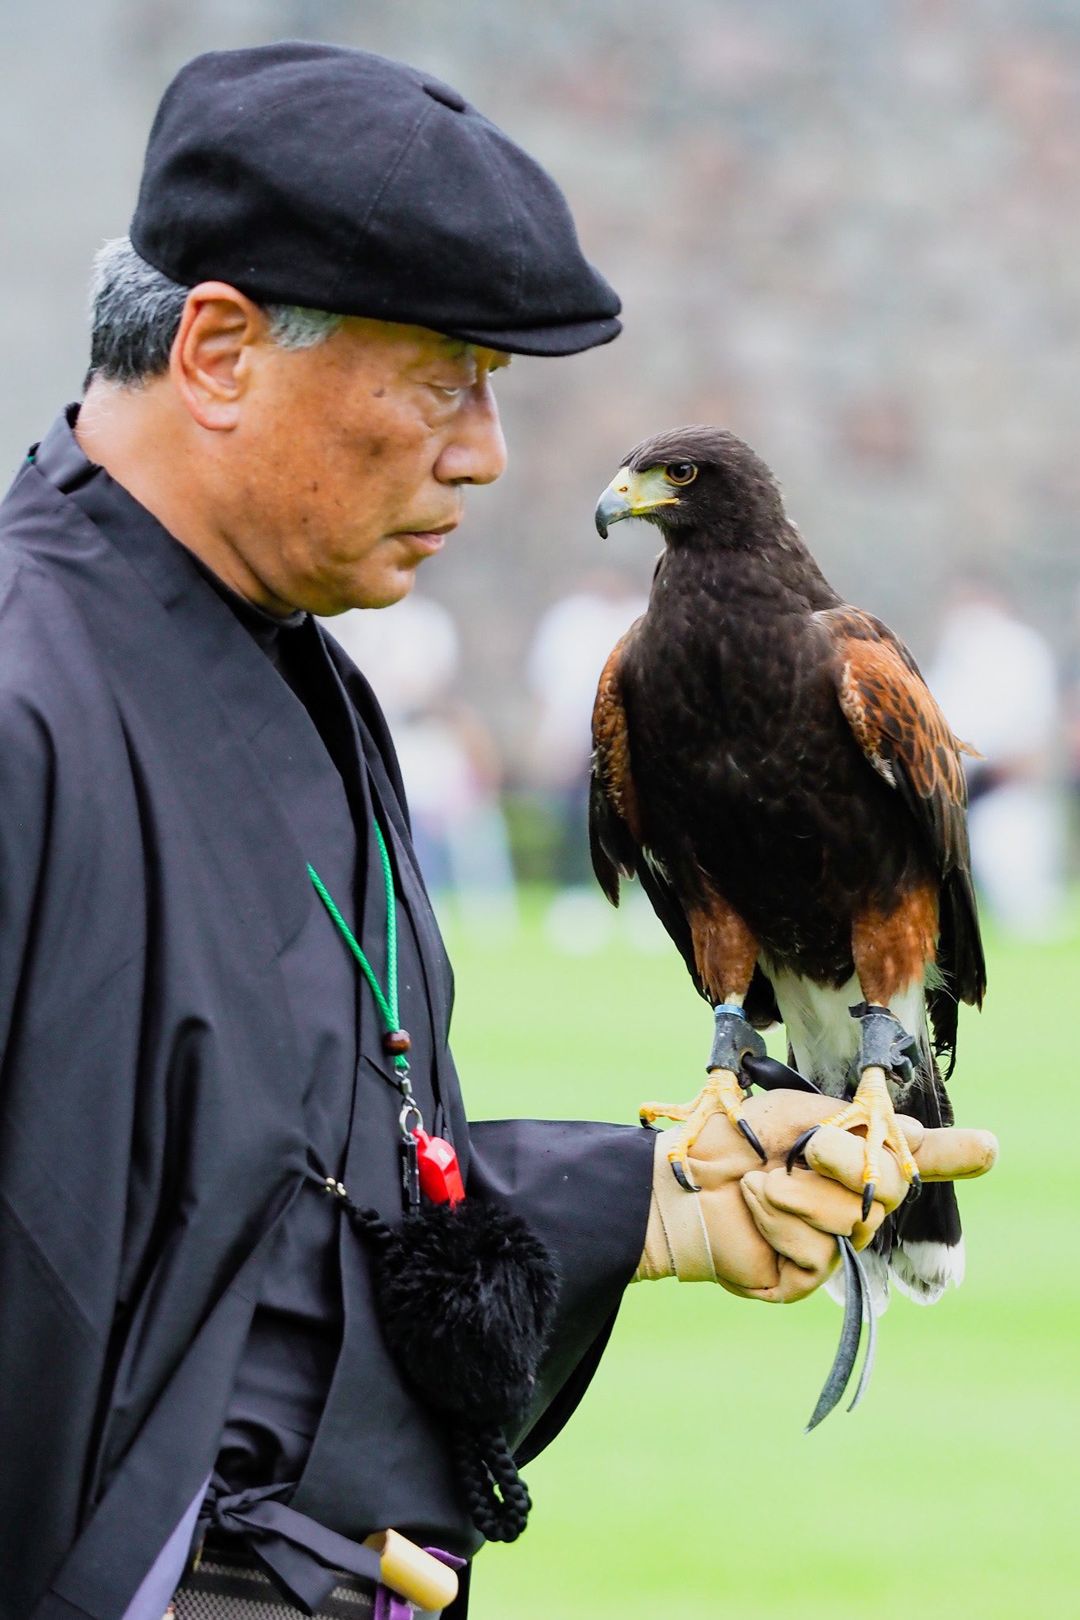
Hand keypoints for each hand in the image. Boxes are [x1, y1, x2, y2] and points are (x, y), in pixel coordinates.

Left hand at [635, 1088, 996, 1301]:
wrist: (677, 1182)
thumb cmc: (731, 1141)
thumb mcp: (795, 1114)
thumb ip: (856, 1125)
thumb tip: (919, 1135)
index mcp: (852, 1157)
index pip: (917, 1159)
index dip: (955, 1154)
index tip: (987, 1148)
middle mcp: (850, 1202)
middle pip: (890, 1189)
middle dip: (845, 1158)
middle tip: (805, 1148)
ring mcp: (830, 1243)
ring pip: (851, 1220)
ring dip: (796, 1192)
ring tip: (758, 1185)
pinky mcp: (805, 1277)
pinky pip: (818, 1251)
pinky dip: (780, 1222)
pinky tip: (754, 1213)